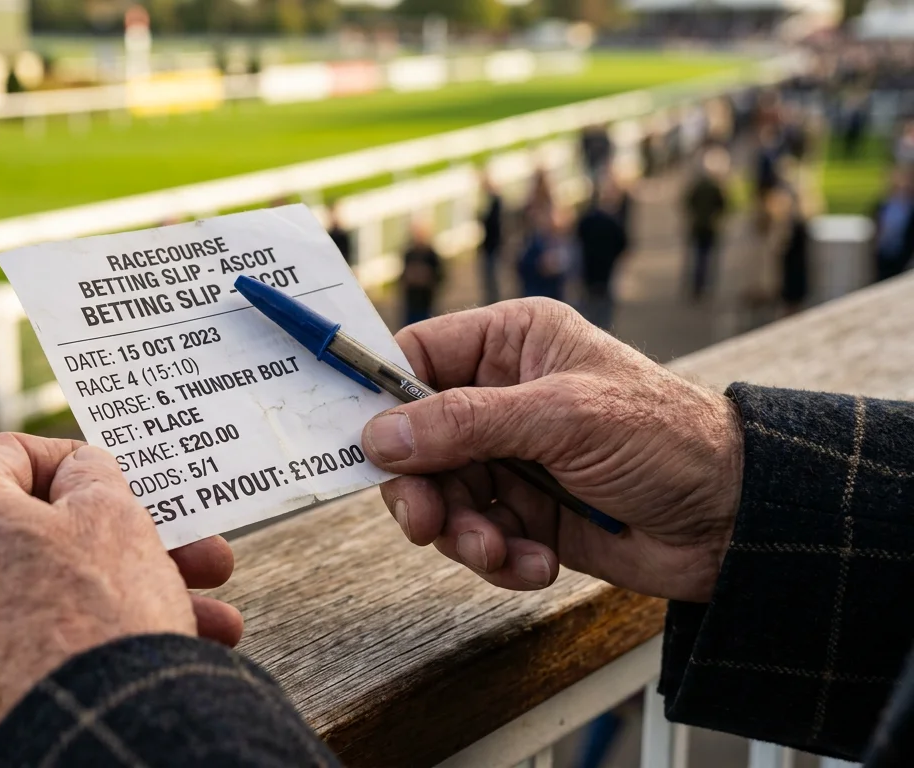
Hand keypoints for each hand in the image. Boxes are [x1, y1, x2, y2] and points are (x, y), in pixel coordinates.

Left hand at [0, 433, 241, 767]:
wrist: (88, 743)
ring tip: (206, 621)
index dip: (74, 460)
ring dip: (120, 601)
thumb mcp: (113, 515)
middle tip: (187, 554)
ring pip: (37, 603)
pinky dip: (77, 651)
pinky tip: (151, 658)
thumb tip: (80, 476)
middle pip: (32, 539)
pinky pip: (20, 660)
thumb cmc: (98, 615)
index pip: (6, 455)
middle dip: (123, 544)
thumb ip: (92, 476)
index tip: (121, 479)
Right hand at [363, 299, 742, 602]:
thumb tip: (381, 435)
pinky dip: (498, 558)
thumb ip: (466, 424)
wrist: (737, 521)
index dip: (382, 396)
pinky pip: (478, 536)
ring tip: (498, 552)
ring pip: (442, 495)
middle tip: (425, 523)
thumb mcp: (563, 418)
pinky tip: (536, 564)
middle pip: (417, 439)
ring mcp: (513, 458)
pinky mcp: (526, 514)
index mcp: (513, 345)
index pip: (418, 357)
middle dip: (422, 487)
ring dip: (463, 533)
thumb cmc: (670, 439)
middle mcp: (504, 397)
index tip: (359, 441)